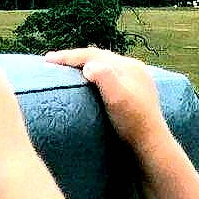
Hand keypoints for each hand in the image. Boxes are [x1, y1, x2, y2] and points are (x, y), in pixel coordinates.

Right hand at [44, 48, 167, 151]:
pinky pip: (110, 75)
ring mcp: (135, 79)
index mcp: (128, 66)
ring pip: (104, 65)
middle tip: (52, 61)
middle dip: (75, 57)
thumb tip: (88, 65)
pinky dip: (95, 74)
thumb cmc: (132, 122)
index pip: (93, 55)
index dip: (69, 56)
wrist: (151, 143)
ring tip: (66, 68)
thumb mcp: (117, 98)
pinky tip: (88, 81)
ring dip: (84, 64)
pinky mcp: (135, 92)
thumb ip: (104, 77)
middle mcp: (133, 68)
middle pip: (99, 57)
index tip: (47, 60)